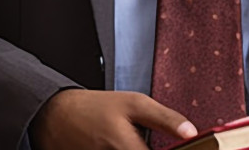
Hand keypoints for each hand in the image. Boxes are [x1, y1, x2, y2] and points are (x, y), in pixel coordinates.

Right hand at [31, 89, 197, 149]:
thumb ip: (165, 119)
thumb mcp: (134, 103)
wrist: (56, 117)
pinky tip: (126, 148)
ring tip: (132, 142)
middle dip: (146, 149)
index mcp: (125, 147)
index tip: (184, 149)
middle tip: (141, 140)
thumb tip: (192, 132)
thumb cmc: (97, 108)